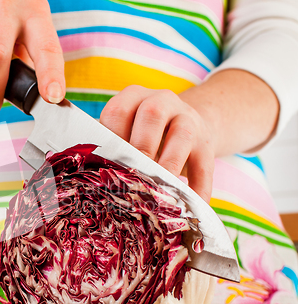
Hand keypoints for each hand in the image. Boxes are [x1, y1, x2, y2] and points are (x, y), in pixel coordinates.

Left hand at [100, 86, 215, 201]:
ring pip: (182, 135)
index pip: (118, 111)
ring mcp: (189, 119)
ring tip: (159, 193)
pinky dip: (197, 188)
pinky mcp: (207, 143)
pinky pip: (204, 165)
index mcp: (133, 97)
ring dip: (168, 166)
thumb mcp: (126, 131)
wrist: (188, 127)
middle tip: (132, 176)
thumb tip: (95, 182)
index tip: (106, 166)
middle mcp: (162, 101)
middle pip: (152, 114)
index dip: (111, 139)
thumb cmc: (142, 136)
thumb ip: (112, 149)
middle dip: (140, 147)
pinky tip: (189, 206)